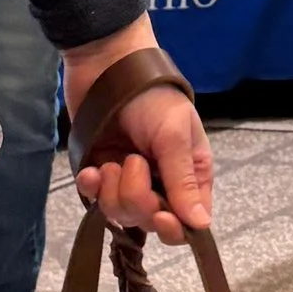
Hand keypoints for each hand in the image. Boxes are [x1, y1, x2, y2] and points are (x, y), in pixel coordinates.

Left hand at [62, 26, 211, 243]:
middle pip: (150, 220)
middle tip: (133, 163)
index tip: (160, 214)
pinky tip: (92, 169)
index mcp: (188, 176)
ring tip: (112, 158)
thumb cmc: (152, 95)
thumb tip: (201, 224)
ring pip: (120, 213)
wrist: (108, 65)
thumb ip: (182, 180)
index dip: (173, 226)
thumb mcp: (174, 134)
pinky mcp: (99, 173)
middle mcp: (160, 184)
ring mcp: (127, 181)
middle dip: (137, 197)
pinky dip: (91, 186)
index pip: (186, 221)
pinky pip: (93, 199)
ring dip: (113, 188)